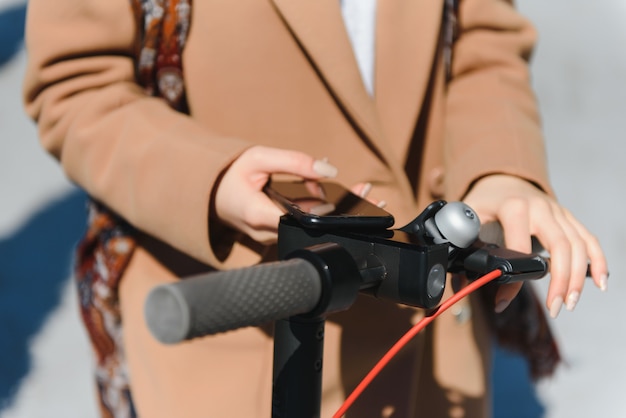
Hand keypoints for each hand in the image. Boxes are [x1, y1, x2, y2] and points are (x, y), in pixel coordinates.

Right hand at [214, 146, 337, 243]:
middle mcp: (265, 233)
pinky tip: (323, 194)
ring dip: (325, 207)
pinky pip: (300, 225)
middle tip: (356, 189)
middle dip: (334, 206)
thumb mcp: (259, 158)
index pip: (301, 221)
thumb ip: (294, 162)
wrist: (212, 193)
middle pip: (310, 226)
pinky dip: (314, 210)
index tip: (343, 197)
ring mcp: (271, 239)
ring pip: (307, 226)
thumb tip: (329, 171)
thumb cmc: (231, 175)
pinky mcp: (276, 237)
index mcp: (258, 215)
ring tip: (343, 189)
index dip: (325, 210)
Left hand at [463, 174, 608, 317]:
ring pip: (578, 245)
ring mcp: (558, 212)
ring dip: (577, 277)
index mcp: (513, 207)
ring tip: (569, 304)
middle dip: (561, 280)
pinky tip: (600, 283)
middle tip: (556, 307)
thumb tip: (458, 285)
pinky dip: (598, 260)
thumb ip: (461, 249)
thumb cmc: (483, 203)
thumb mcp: (467, 219)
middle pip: (561, 246)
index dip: (513, 278)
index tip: (502, 301)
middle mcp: (541, 207)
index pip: (519, 248)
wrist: (500, 179)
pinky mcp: (568, 218)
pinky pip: (588, 239)